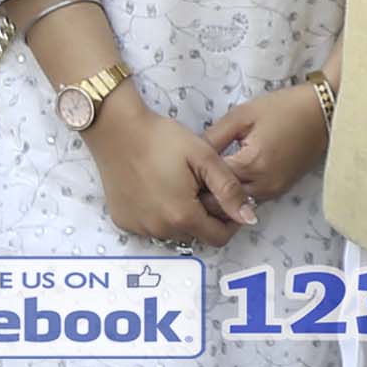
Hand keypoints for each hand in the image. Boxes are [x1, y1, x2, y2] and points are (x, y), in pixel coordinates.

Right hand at [88, 96, 253, 247]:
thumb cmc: (162, 139)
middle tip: (200, 185)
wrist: (117, 129)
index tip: (227, 198)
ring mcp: (139, 227)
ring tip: (178, 184)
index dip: (230, 221)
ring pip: (173, 232)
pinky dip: (159, 214)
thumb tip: (250, 218)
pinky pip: (150, 226)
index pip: (219, 237)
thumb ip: (229, 190)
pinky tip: (155, 188)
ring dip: (182, 216)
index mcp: (183, 216)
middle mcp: (160, 229)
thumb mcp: (204, 157)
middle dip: (205, 216)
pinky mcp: (124, 221)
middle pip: (196, 234)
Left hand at [201, 82, 330, 204]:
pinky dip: (236, 194)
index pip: (211, 183)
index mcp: (251, 164)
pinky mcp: (280, 191)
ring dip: (220, 195)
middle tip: (188, 177)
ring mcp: (274, 191)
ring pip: (235, 205)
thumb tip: (191, 154)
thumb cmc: (283, 108)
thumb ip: (214, 137)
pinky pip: (250, 199)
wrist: (321, 112)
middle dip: (204, 192)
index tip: (180, 170)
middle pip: (221, 202)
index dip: (193, 178)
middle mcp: (263, 185)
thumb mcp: (242, 115)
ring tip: (205, 178)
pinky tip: (227, 177)